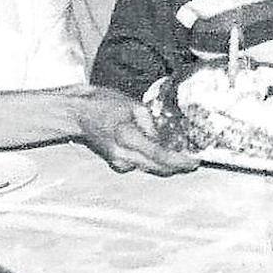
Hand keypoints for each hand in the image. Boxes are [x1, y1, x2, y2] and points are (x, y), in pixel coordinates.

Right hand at [73, 85, 199, 175]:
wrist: (78, 115)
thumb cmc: (103, 104)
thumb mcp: (132, 105)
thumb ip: (150, 123)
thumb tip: (163, 138)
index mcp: (127, 136)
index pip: (158, 154)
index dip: (179, 160)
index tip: (194, 161)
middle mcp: (123, 155)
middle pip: (157, 168)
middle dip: (177, 166)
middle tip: (193, 160)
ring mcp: (119, 162)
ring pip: (150, 168)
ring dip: (166, 164)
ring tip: (182, 156)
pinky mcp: (117, 163)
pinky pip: (141, 165)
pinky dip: (153, 161)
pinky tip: (159, 152)